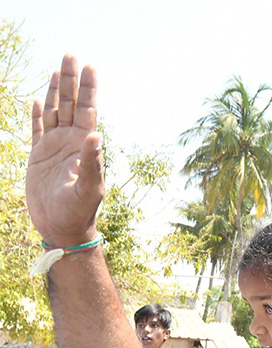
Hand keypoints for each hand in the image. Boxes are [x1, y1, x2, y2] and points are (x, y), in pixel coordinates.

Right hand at [26, 55, 103, 245]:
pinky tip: (37, 100)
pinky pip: (37, 129)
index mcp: (84, 147)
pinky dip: (37, 114)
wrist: (62, 229)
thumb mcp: (89, 188)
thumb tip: (96, 135)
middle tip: (72, 55)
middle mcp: (70, 143)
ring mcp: (54, 148)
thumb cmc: (79, 212)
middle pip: (70, 104)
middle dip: (71, 81)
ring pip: (54, 112)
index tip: (90, 67)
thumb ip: (92, 162)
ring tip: (58, 69)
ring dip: (55, 91)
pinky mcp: (38, 157)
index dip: (88, 89)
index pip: (88, 111)